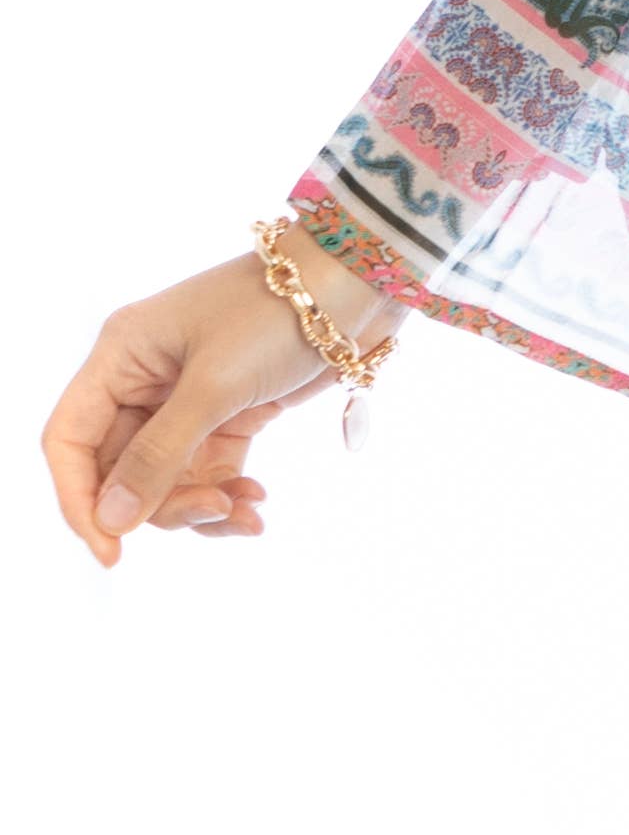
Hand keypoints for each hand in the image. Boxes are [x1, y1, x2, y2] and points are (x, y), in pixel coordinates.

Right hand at [39, 235, 404, 563]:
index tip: (111, 549)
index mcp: (121, 356)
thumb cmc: (275, 315)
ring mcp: (185, 400)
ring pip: (166, 480)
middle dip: (160, 503)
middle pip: (120, 470)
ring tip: (248, 510)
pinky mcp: (227, 414)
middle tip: (213, 508)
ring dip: (202, 505)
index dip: (79, 499)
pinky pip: (207, 472)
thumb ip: (159, 455)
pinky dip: (227, 495)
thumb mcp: (214, 386)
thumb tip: (111, 520)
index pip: (71, 440)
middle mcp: (143, 379)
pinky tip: (257, 504)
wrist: (352, 285)